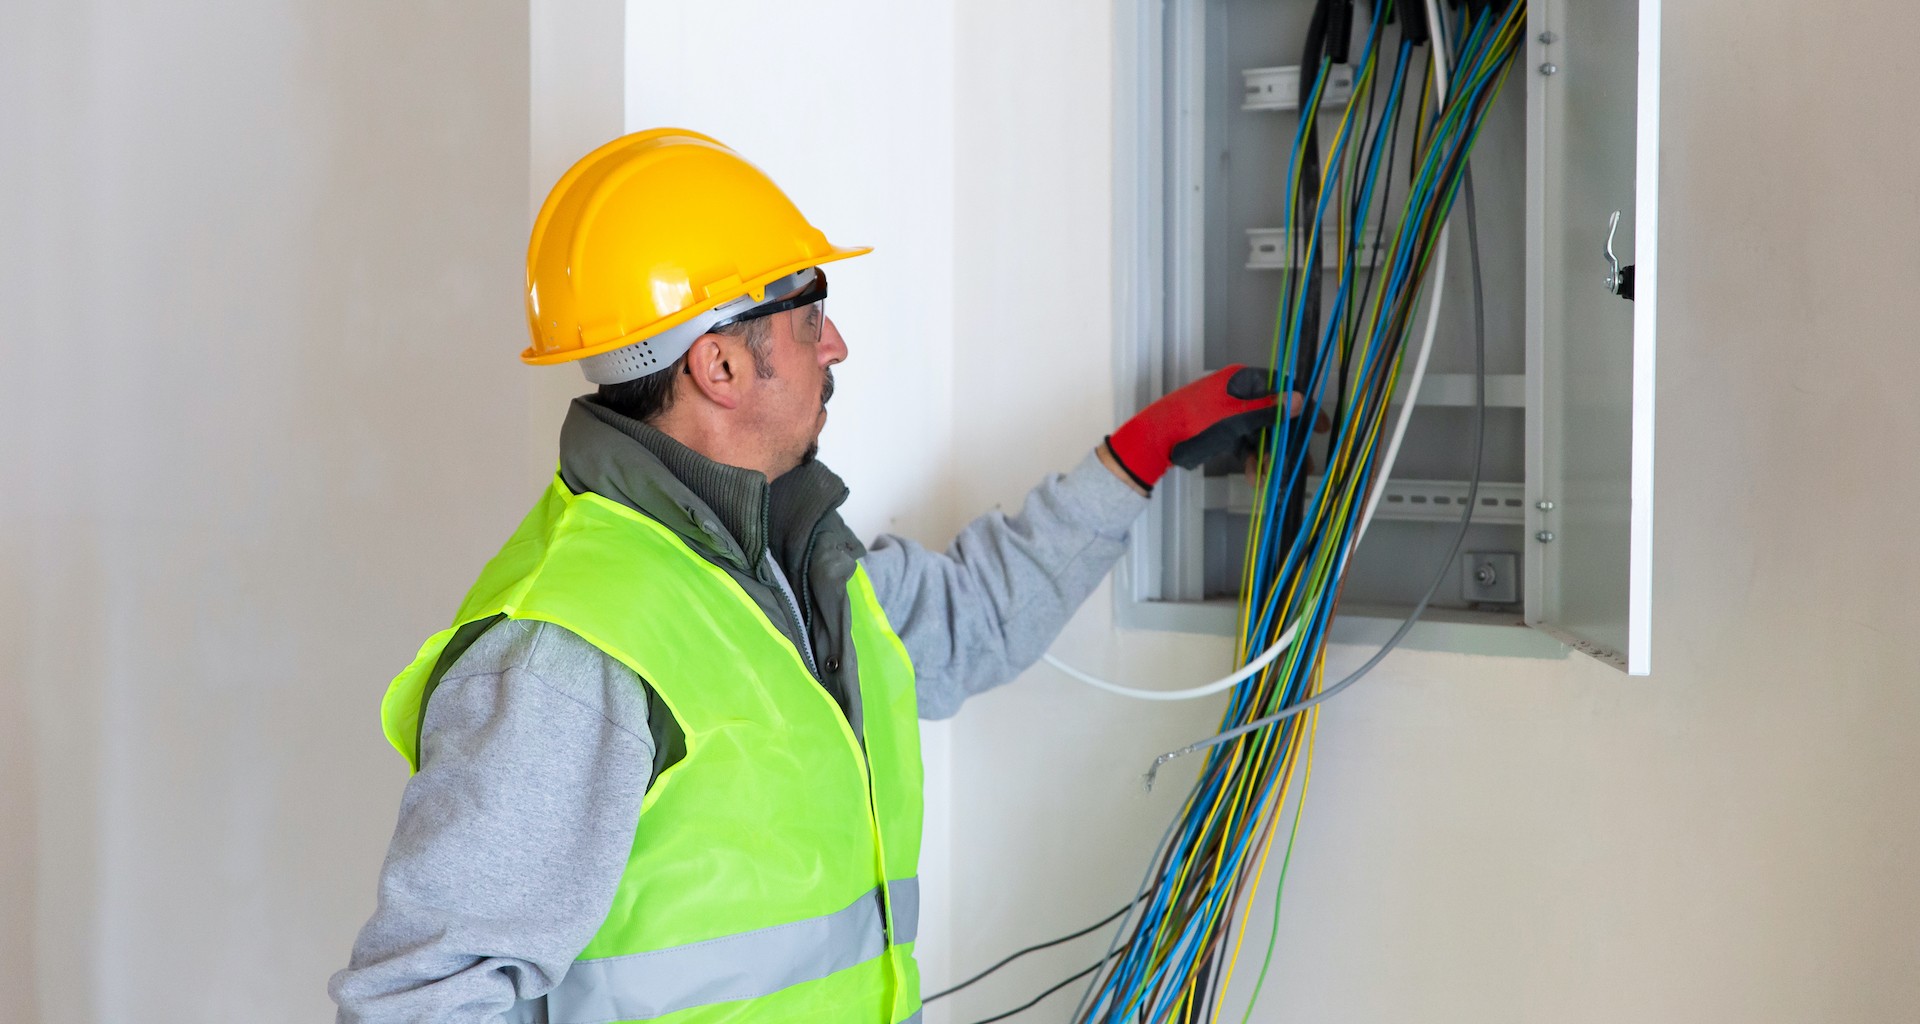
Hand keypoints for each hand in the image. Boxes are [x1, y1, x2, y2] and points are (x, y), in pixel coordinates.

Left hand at [1104, 365, 1302, 492]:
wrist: (1156, 440)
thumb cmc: (1195, 422)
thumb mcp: (1236, 418)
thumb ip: (1269, 411)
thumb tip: (1300, 399)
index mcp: (1243, 380)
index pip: (1283, 388)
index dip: (1303, 408)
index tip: (1319, 429)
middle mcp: (1239, 393)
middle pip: (1274, 416)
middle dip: (1287, 443)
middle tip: (1305, 465)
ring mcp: (1230, 413)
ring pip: (1260, 434)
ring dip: (1269, 456)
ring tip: (1273, 477)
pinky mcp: (1222, 431)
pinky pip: (1245, 444)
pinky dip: (1251, 459)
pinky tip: (1254, 478)